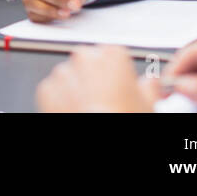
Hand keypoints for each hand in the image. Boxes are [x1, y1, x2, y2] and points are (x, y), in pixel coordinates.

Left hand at [36, 46, 161, 111]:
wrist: (100, 141)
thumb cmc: (124, 118)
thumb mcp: (148, 104)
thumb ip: (149, 87)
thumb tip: (150, 83)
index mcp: (112, 54)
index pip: (112, 55)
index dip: (116, 73)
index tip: (118, 86)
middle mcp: (84, 57)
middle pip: (88, 62)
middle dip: (94, 78)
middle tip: (104, 100)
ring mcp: (63, 72)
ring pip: (69, 76)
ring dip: (76, 89)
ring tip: (89, 109)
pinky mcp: (46, 89)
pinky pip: (54, 91)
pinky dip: (60, 100)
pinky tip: (75, 113)